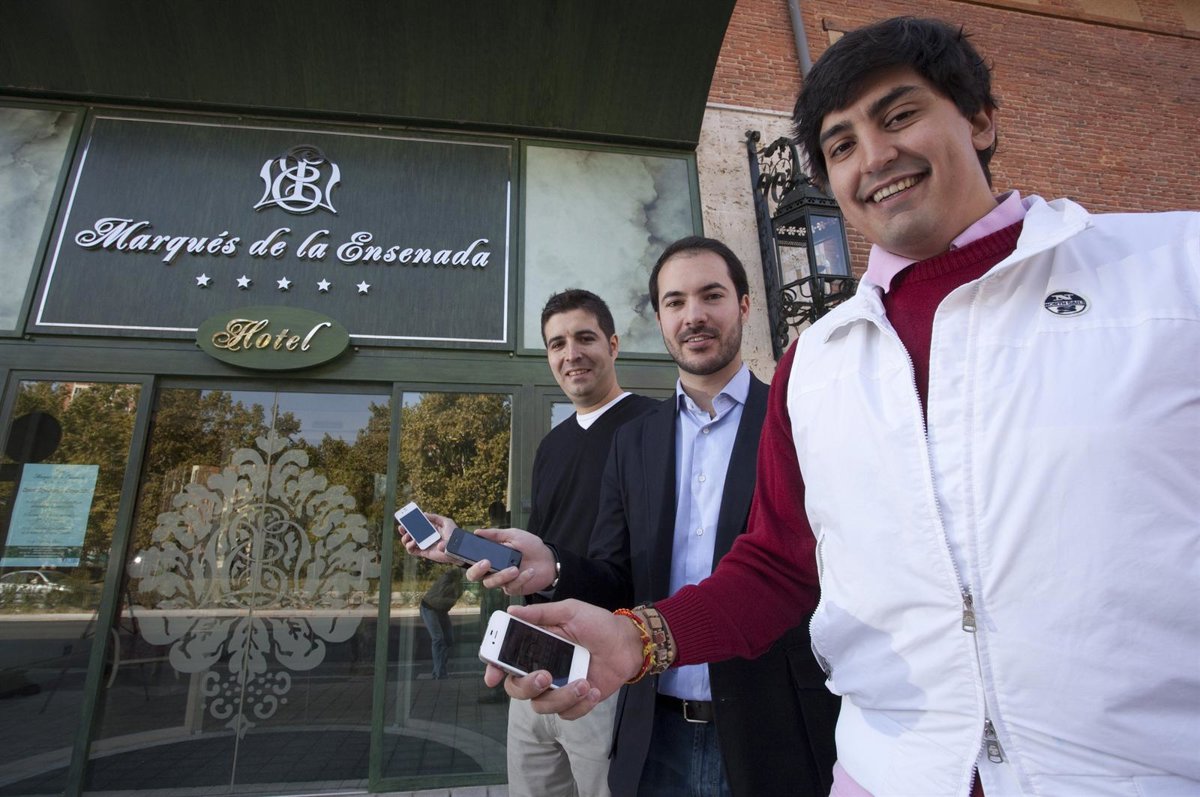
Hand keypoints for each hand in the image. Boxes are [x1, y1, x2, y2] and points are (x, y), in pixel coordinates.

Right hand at [398, 512, 457, 564]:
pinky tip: (412, 542)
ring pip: (409, 542)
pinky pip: (412, 551)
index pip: (417, 524)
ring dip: (405, 539)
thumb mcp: (446, 522)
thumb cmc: (454, 534)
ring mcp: (424, 545)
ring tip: (408, 536)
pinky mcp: (424, 552)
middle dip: (404, 530)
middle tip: (401, 527)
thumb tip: (424, 513)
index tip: (404, 518)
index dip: (410, 521)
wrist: (458, 548)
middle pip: (411, 533)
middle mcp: (426, 537)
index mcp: (430, 529)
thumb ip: (435, 517)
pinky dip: (409, 547)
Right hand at [466, 528, 555, 594]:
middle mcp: (491, 570)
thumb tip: (477, 532)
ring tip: (515, 568)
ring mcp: (501, 581)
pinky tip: (530, 572)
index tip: (458, 551)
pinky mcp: (512, 589)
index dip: (462, 557)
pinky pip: (510, 587)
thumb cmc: (530, 546)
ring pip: (491, 583)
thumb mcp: (513, 535)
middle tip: (486, 563)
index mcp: (489, 556)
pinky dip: (520, 579)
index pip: (470, 559)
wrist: (549, 559)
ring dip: (502, 575)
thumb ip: (495, 534)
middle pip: (474, 575)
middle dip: (476, 570)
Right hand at [483, 600, 645, 719]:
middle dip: (527, 686)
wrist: (627, 644)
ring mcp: (558, 688)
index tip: (493, 675)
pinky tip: (594, 690)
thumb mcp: (570, 612)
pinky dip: (580, 706)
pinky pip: (567, 714)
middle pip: (517, 689)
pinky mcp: (575, 701)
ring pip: (541, 706)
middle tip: (546, 676)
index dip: (494, 669)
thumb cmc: (597, 624)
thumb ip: (541, 614)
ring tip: (584, 683)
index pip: (506, 660)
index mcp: (535, 646)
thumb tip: (512, 610)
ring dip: (561, 697)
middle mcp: (542, 669)